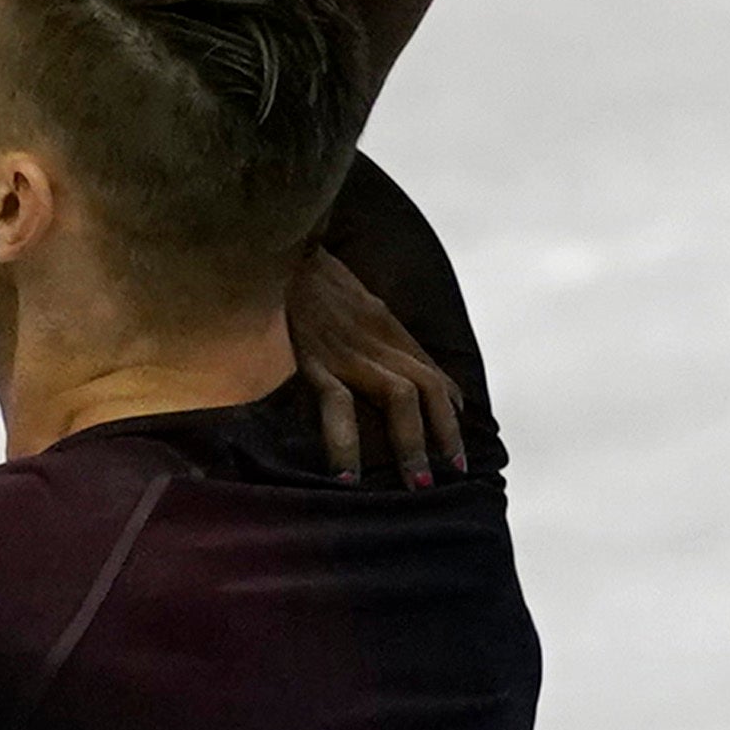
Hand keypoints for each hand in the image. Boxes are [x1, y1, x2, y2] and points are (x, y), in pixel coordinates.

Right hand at [288, 245, 467, 484]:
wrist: (274, 245)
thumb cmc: (303, 274)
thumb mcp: (350, 298)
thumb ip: (370, 330)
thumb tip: (385, 359)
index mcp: (382, 324)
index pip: (429, 369)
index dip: (449, 408)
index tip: (456, 442)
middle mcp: (375, 337)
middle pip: (427, 387)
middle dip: (445, 433)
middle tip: (456, 472)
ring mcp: (348, 348)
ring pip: (400, 396)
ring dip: (413, 443)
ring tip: (418, 483)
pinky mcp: (315, 357)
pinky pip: (338, 404)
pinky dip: (346, 443)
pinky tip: (348, 477)